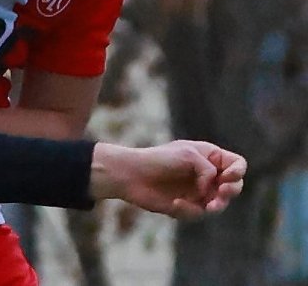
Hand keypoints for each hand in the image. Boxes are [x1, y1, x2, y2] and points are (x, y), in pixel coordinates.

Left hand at [89, 140, 246, 218]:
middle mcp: (207, 175)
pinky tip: (175, 203)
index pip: (236, 165)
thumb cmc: (159, 159)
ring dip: (216, 205)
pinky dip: (189, 209)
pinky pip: (198, 213)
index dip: (238, 171)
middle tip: (223, 192)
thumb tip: (213, 191)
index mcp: (209, 157)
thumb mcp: (188, 155)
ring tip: (209, 206)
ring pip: (219, 203)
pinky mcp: (187, 206)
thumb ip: (209, 170)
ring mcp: (198, 192)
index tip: (227, 176)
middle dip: (232, 190)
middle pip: (234, 186)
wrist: (131, 175)